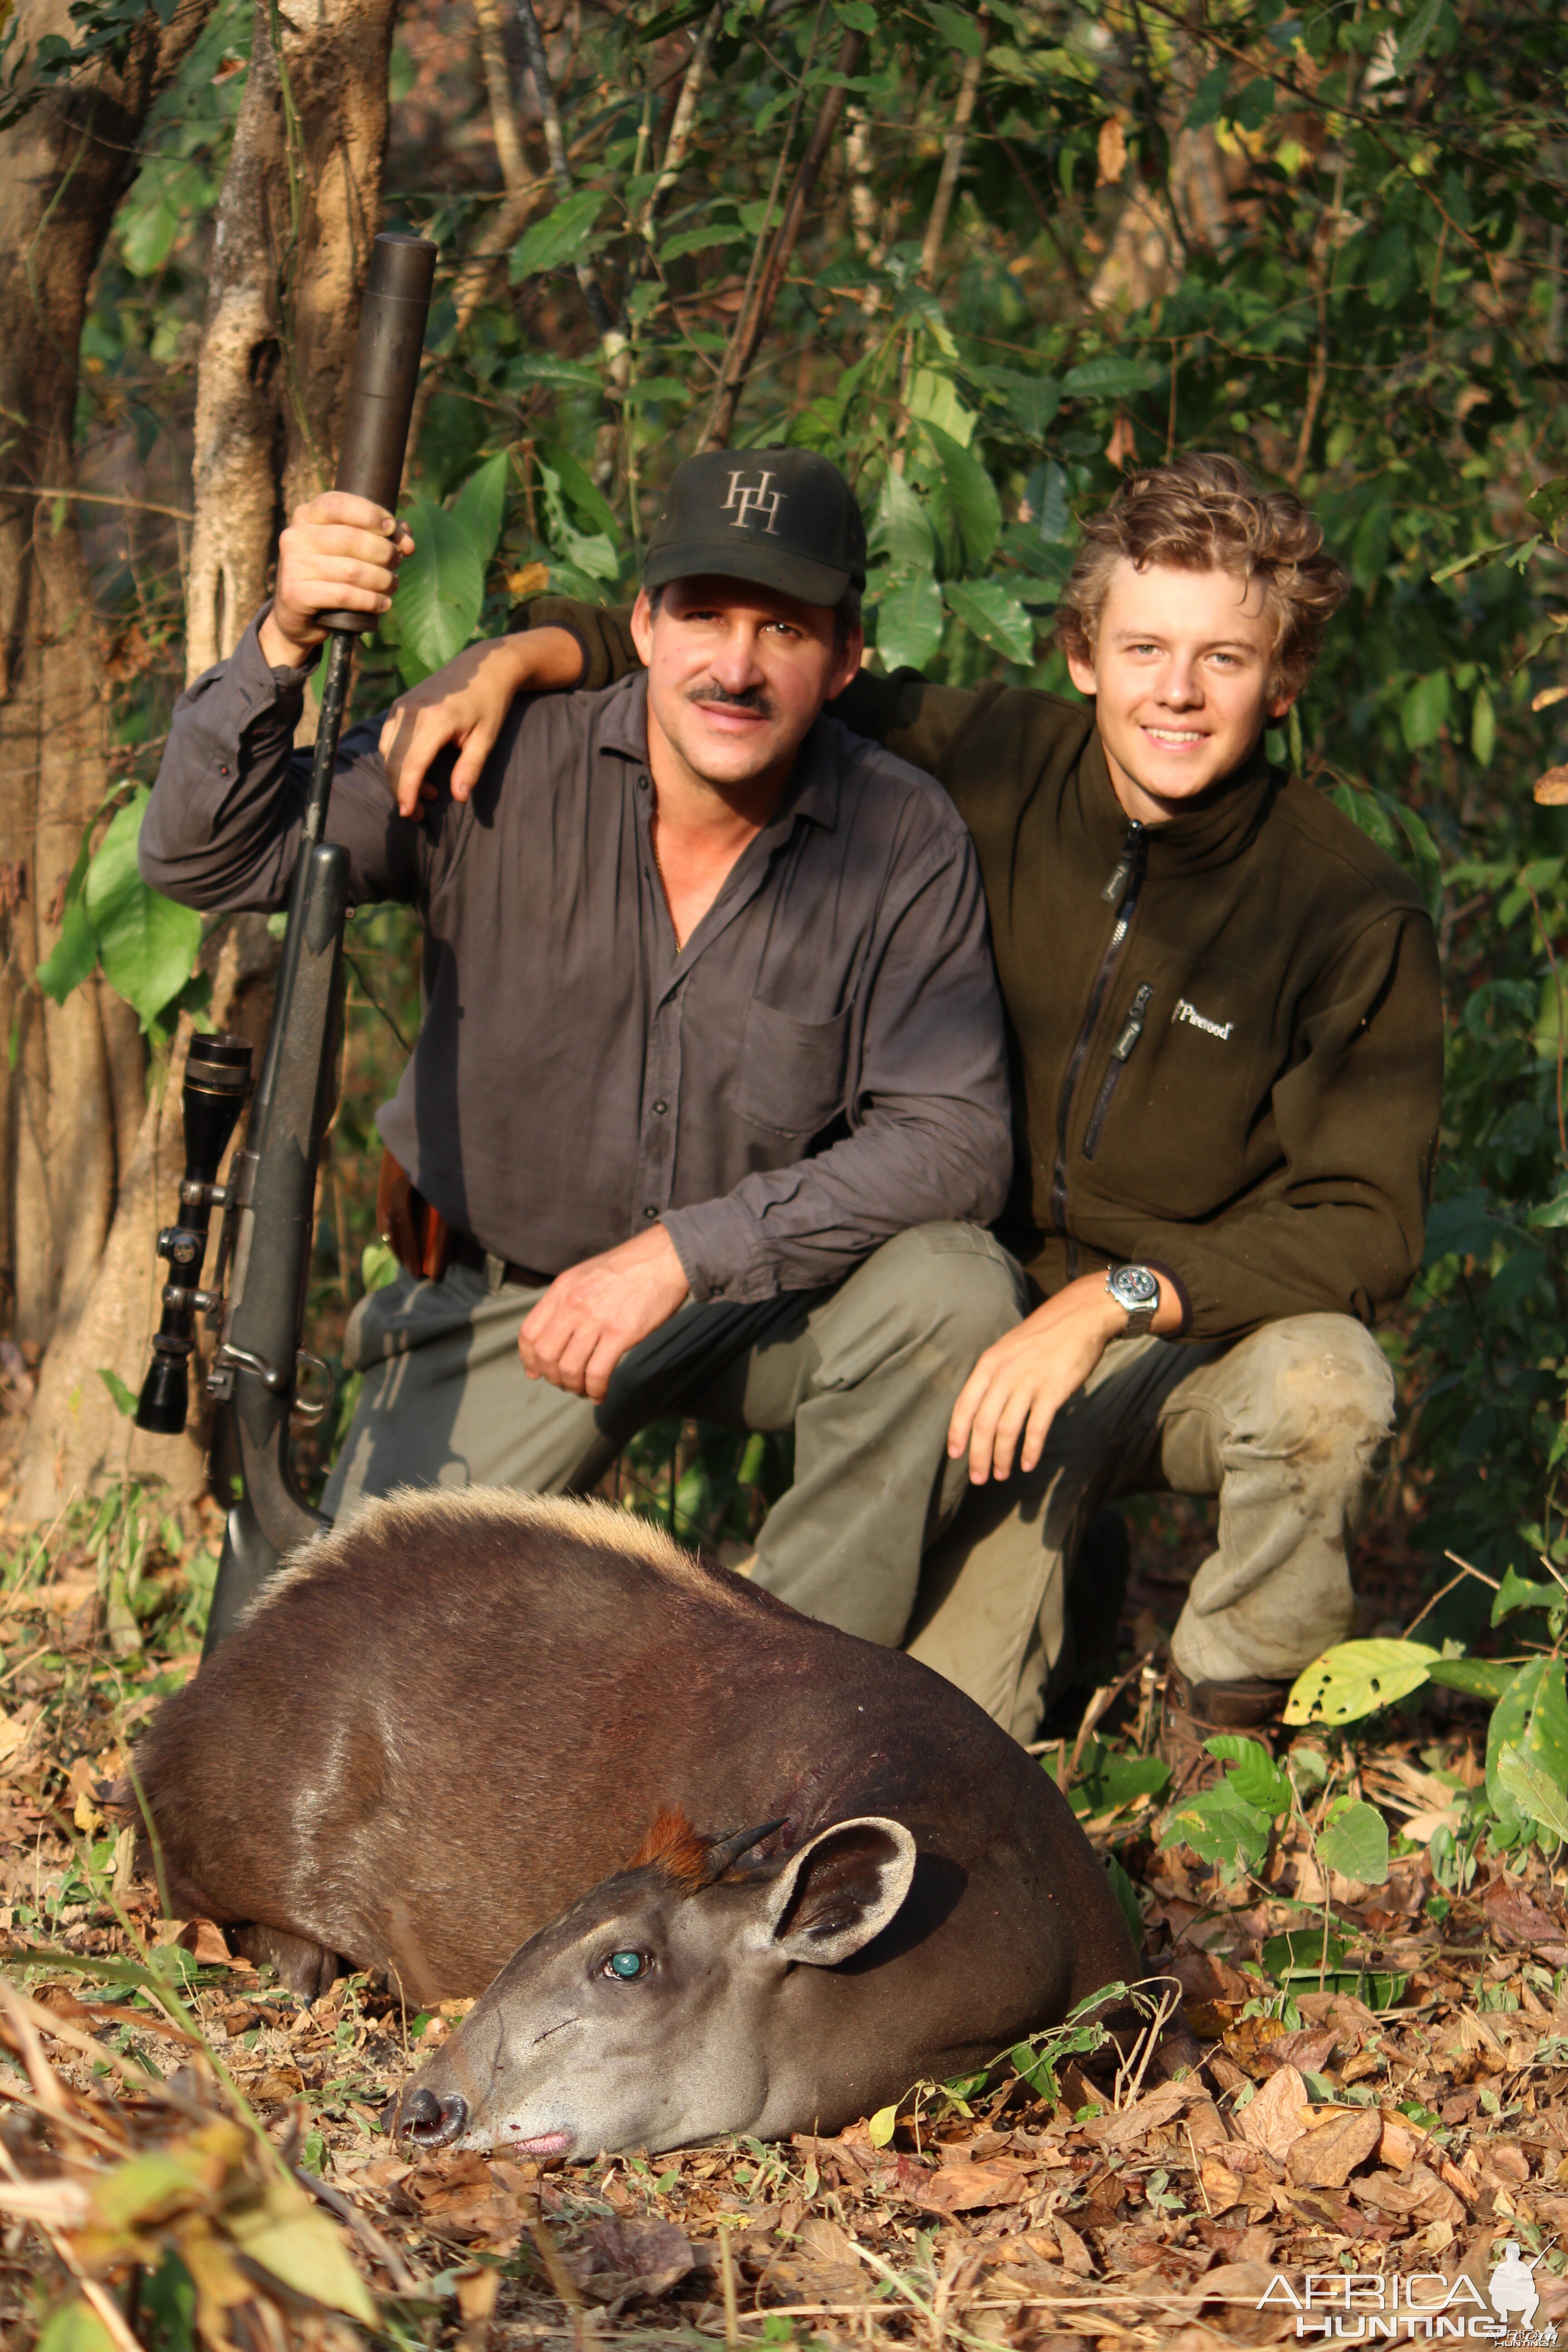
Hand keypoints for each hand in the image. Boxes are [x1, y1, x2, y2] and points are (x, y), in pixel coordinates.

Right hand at [260, 493, 413, 666]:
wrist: (298, 615)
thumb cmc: (331, 575)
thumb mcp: (350, 549)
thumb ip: (380, 536)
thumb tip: (407, 544)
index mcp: (306, 516)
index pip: (339, 504)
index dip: (370, 514)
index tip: (390, 527)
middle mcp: (295, 536)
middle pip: (351, 539)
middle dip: (383, 551)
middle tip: (396, 561)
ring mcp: (293, 565)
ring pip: (352, 570)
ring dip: (381, 578)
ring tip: (392, 583)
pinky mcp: (296, 594)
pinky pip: (344, 595)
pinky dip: (371, 601)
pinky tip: (384, 603)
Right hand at [378, 627, 586, 816]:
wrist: (484, 665)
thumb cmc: (490, 702)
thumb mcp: (486, 737)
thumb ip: (470, 768)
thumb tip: (459, 797)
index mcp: (435, 719)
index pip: (411, 764)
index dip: (407, 792)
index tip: (409, 814)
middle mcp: (412, 712)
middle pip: (393, 761)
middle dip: (401, 791)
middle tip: (419, 813)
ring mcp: (402, 706)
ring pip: (386, 751)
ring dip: (399, 776)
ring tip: (428, 792)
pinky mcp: (400, 704)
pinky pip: (387, 738)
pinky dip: (396, 758)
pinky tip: (418, 769)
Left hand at [519, 1224, 689, 1400]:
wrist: (663, 1258)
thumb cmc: (629, 1268)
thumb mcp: (586, 1275)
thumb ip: (568, 1301)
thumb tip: (557, 1333)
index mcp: (562, 1289)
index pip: (529, 1332)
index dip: (529, 1359)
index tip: (536, 1372)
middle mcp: (573, 1304)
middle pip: (546, 1355)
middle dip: (552, 1377)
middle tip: (565, 1383)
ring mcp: (595, 1319)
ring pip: (569, 1368)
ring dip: (574, 1386)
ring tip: (584, 1390)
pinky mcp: (620, 1333)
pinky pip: (597, 1373)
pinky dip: (595, 1389)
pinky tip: (600, 1393)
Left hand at [947, 1273, 1154, 1485]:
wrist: (1080, 1317)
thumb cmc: (1043, 1336)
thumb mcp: (1008, 1348)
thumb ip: (994, 1375)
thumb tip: (983, 1408)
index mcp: (989, 1363)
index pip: (964, 1405)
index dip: (957, 1433)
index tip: (955, 1456)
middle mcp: (1004, 1374)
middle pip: (983, 1424)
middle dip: (978, 1455)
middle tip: (978, 1478)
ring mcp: (1028, 1382)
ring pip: (1007, 1430)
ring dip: (1002, 1458)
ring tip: (1001, 1475)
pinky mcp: (1053, 1391)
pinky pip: (1036, 1428)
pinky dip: (1030, 1450)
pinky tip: (1027, 1464)